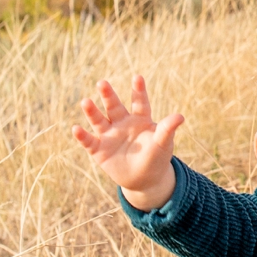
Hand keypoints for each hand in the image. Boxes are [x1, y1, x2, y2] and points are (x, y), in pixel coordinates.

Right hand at [72, 75, 183, 209]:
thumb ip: (167, 129)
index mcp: (139, 119)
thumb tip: (180, 116)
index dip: (138, 90)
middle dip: (108, 95)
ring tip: (85, 102)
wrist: (144, 179)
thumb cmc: (156, 157)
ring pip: (98, 120)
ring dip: (91, 111)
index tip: (138, 77)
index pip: (139, 102)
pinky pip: (89, 141)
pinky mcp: (99, 149)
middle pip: (114, 106)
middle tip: (102, 83)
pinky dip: (82, 135)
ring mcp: (109, 135)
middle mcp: (122, 123)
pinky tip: (76, 128)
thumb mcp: (163, 143)